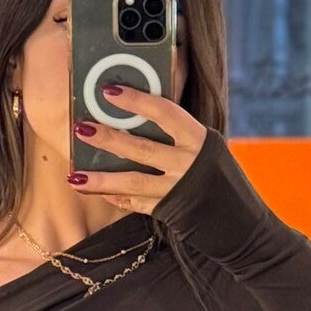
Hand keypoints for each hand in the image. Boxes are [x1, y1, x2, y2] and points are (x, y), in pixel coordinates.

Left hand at [67, 86, 206, 212]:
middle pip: (142, 149)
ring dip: (101, 179)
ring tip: (74, 176)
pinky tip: (92, 189)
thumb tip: (135, 105)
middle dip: (109, 139)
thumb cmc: (212, 170)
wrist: (236, 218)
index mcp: (197, 139)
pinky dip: (114, 196)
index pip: (164, 113)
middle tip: (81, 128)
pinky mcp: (167, 211)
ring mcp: (176, 191)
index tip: (108, 91)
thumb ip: (174, 128)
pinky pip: (135, 203)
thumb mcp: (202, 143)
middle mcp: (187, 165)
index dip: (136, 101)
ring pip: (133, 183)